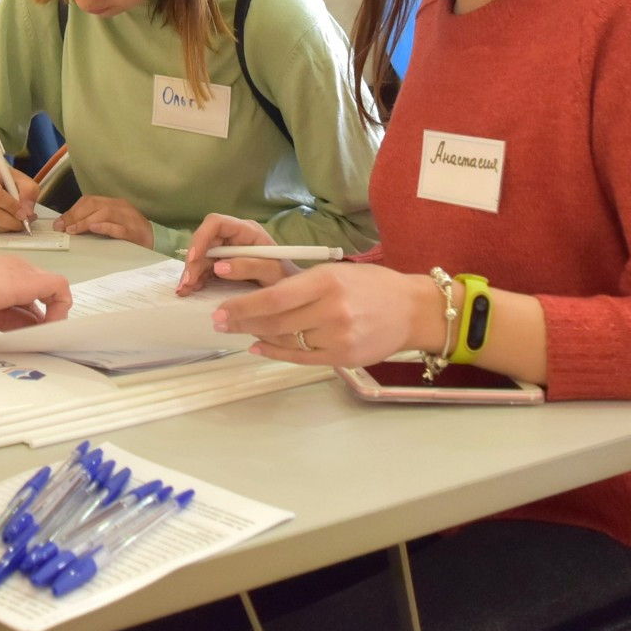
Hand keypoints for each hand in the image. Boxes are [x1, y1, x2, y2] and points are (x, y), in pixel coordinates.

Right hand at [0, 164, 37, 229]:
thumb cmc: (6, 181)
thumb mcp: (22, 180)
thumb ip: (29, 192)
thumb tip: (27, 212)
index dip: (10, 206)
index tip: (24, 213)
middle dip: (10, 221)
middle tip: (24, 223)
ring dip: (6, 227)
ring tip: (19, 222)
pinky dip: (0, 230)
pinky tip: (8, 224)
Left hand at [53, 194, 153, 246]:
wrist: (156, 240)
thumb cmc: (130, 232)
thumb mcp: (112, 222)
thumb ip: (94, 220)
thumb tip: (69, 225)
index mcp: (114, 203)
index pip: (90, 201)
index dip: (73, 210)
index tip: (60, 222)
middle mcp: (121, 207)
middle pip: (95, 205)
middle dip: (76, 215)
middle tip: (62, 227)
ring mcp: (128, 219)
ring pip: (105, 214)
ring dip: (86, 221)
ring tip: (73, 230)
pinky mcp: (134, 232)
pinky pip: (119, 228)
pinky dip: (105, 227)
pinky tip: (94, 228)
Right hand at [177, 213, 287, 292]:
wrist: (293, 293)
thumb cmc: (286, 278)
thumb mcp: (273, 272)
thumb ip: (249, 267)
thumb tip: (218, 267)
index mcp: (246, 230)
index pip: (216, 223)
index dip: (201, 237)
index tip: (193, 259)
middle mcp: (233, 237)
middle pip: (204, 241)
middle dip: (193, 261)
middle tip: (186, 284)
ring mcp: (226, 251)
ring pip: (201, 256)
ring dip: (191, 272)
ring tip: (185, 291)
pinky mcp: (222, 264)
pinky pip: (204, 268)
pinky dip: (196, 278)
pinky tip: (190, 290)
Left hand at [212, 263, 428, 365]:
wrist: (411, 309)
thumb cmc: (370, 285)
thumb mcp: (335, 272)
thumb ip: (301, 285)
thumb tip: (259, 296)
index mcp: (326, 281)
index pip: (274, 296)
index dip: (243, 305)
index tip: (221, 307)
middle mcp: (331, 309)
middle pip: (275, 321)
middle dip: (241, 321)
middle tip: (219, 321)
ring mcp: (337, 336)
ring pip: (285, 340)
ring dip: (257, 335)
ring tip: (239, 330)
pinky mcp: (342, 356)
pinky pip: (300, 357)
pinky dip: (276, 352)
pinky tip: (259, 346)